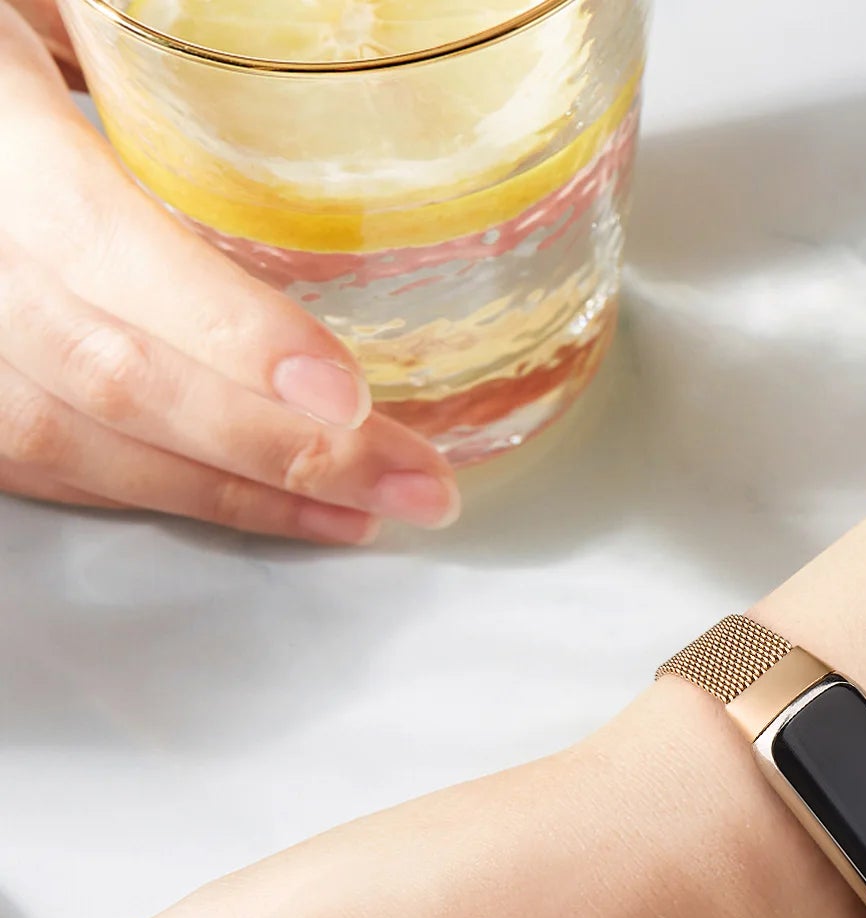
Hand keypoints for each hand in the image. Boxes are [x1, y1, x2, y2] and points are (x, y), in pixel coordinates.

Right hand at [0, 4, 459, 543]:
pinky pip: (56, 467)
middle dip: (283, 450)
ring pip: (87, 445)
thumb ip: (165, 52)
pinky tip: (273, 508)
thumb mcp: (76, 8)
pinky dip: (175, 493)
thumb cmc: (4, 47)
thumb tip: (317, 56)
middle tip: (415, 481)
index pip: (101, 242)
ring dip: (244, 495)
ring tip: (366, 510)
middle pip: (119, 378)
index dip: (229, 332)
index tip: (344, 395)